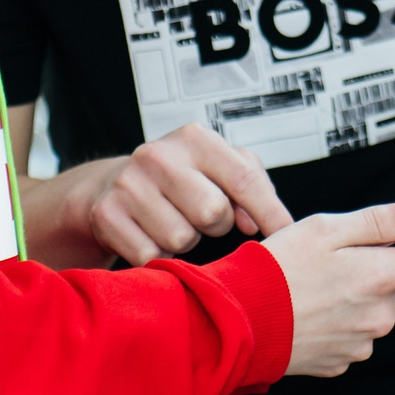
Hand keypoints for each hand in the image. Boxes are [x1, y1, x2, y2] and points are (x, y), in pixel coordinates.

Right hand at [65, 125, 293, 266]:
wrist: (109, 186)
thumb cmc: (179, 179)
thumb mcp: (217, 167)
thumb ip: (251, 185)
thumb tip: (256, 223)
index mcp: (195, 138)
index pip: (244, 179)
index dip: (270, 212)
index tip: (288, 235)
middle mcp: (159, 155)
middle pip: (213, 213)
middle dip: (216, 225)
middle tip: (202, 217)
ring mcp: (129, 184)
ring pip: (182, 239)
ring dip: (185, 241)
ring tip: (174, 223)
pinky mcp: (106, 215)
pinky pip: (150, 256)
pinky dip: (157, 256)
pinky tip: (150, 236)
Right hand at [263, 202, 394, 378]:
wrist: (237, 324)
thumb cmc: (272, 274)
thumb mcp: (325, 228)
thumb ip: (378, 222)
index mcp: (379, 275)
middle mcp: (379, 313)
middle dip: (388, 264)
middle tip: (345, 254)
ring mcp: (363, 340)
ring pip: (379, 306)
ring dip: (362, 291)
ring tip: (318, 282)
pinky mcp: (343, 359)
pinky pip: (357, 330)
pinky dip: (344, 316)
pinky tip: (314, 306)